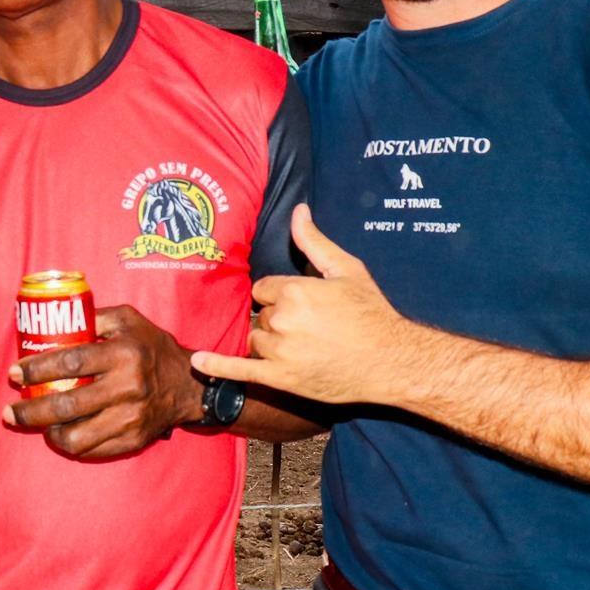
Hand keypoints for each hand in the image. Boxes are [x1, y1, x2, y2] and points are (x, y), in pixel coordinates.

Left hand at [4, 305, 202, 459]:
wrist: (188, 385)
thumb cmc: (151, 346)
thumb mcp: (127, 319)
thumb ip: (93, 317)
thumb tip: (53, 319)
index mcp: (123, 354)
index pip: (70, 362)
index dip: (37, 369)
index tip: (15, 373)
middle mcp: (127, 387)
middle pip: (66, 405)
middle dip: (30, 411)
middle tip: (9, 411)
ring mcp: (131, 418)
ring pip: (77, 437)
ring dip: (48, 433)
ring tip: (36, 425)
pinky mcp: (133, 439)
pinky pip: (93, 450)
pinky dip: (71, 444)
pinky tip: (60, 433)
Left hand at [192, 204, 418, 404]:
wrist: (391, 360)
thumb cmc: (372, 313)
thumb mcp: (347, 270)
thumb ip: (315, 242)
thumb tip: (298, 211)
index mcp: (295, 290)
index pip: (263, 290)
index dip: (281, 297)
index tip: (304, 306)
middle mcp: (282, 319)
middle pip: (261, 315)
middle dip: (279, 320)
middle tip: (312, 329)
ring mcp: (279, 351)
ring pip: (256, 340)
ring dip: (270, 342)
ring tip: (304, 347)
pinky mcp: (280, 378)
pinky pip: (240, 371)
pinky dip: (217, 366)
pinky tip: (198, 363)